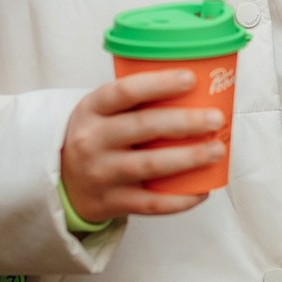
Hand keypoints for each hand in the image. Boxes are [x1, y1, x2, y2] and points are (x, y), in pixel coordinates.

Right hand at [59, 69, 224, 222]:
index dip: (159, 84)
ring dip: (189, 158)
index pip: (125, 92)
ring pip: (150, 165)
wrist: (64, 183)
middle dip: (185, 121)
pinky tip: (202, 189)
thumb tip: (196, 84)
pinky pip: (151, 203)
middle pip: (144, 126)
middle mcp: (93, 140)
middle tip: (216, 118)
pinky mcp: (112, 202)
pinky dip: (180, 198)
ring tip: (217, 150)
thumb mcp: (101, 112)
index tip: (190, 79)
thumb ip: (135, 100)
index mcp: (92, 109)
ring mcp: (101, 173)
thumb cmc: (97, 137)